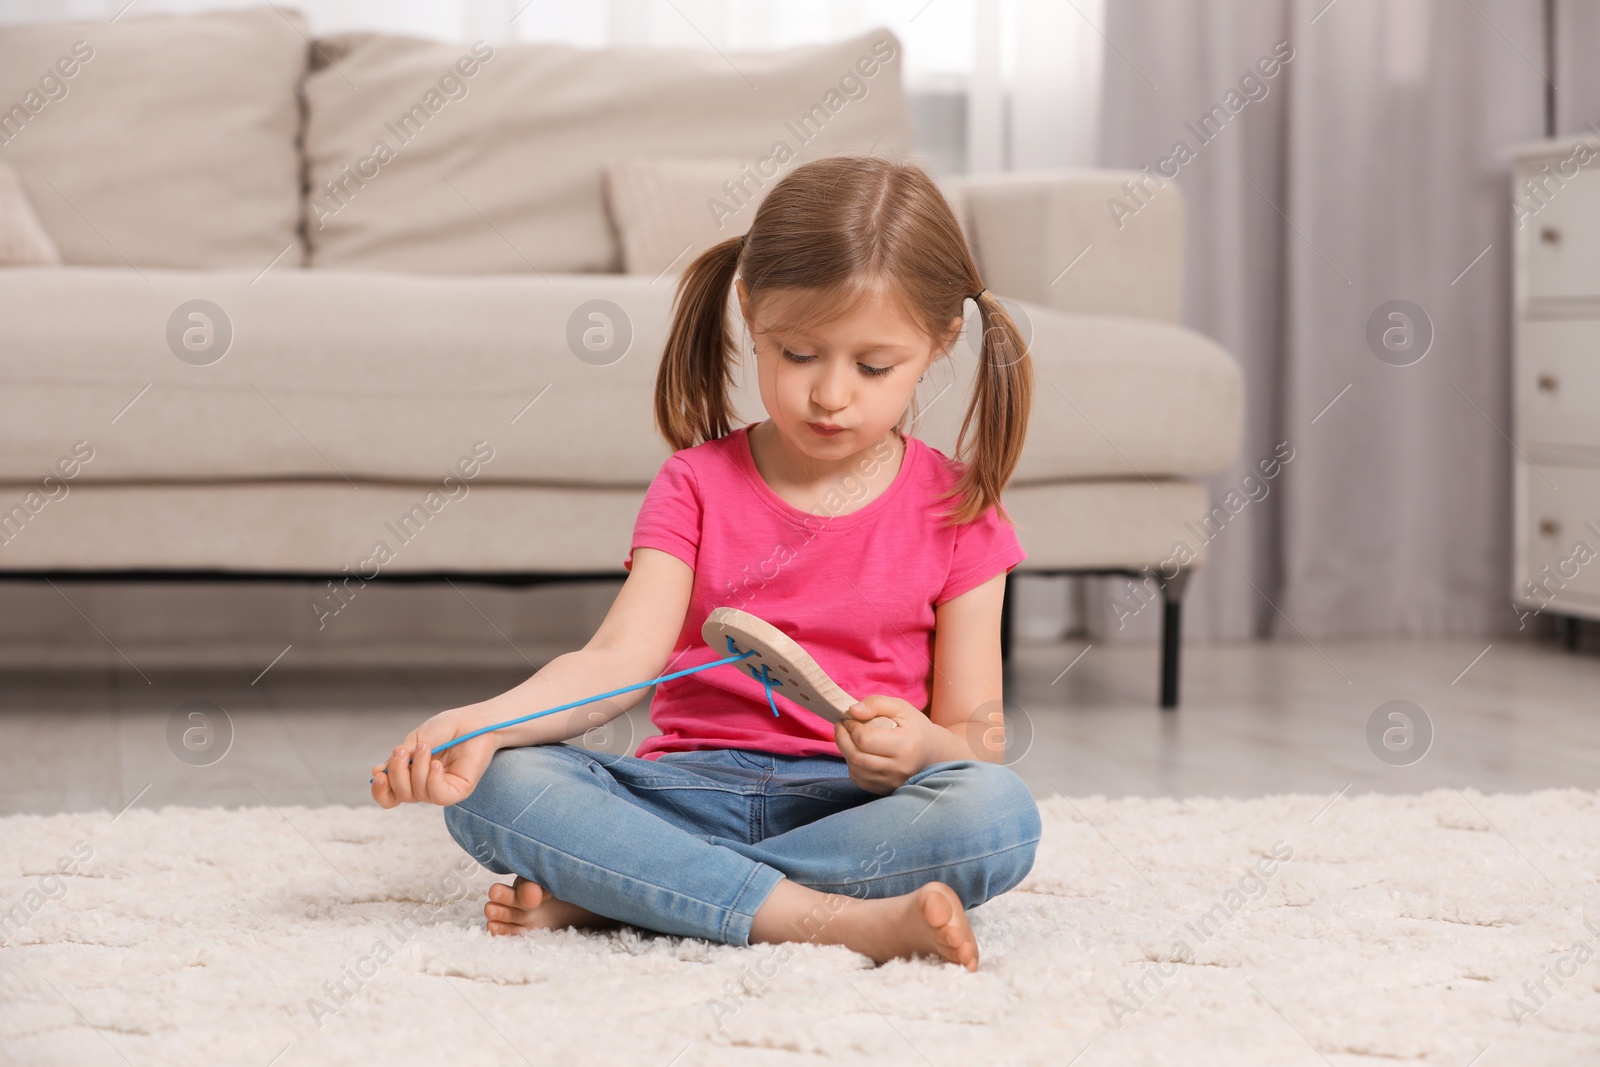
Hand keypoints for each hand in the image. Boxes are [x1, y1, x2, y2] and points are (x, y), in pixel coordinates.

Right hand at [371, 706, 499, 808]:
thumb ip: (398, 760)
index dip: (380, 791)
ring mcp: (442, 789)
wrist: (473, 722)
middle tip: (402, 751)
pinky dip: (433, 780)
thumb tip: (377, 774)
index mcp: (412, 776)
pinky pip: (438, 796)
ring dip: (417, 768)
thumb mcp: (414, 741)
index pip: (390, 796)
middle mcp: (426, 786)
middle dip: (397, 773)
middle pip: (400, 795)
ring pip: (418, 794)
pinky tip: (436, 764)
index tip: (379, 775)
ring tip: (426, 747)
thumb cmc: (446, 728)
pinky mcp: (459, 791)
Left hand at [833, 695, 941, 794]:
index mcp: (904, 746)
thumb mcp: (900, 707)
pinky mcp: (886, 790)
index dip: (852, 727)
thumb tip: (852, 711)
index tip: (850, 718)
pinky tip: (858, 753)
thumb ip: (876, 704)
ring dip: (845, 752)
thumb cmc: (915, 727)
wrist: (933, 753)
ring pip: (855, 769)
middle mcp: (898, 769)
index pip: (865, 740)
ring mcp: (892, 782)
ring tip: (849, 738)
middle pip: (856, 757)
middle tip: (841, 726)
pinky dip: (852, 765)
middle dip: (842, 739)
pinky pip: (859, 780)